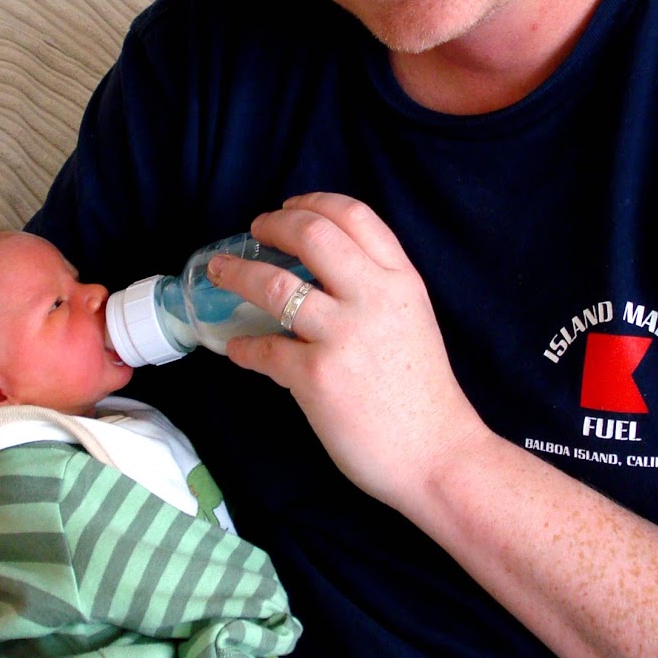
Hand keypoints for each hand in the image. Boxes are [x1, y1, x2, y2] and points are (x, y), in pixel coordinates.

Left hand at [210, 192, 487, 510]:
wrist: (439, 454)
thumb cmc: (424, 394)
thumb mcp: (413, 320)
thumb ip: (377, 292)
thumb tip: (324, 277)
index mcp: (400, 280)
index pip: (355, 215)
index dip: (315, 202)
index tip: (290, 206)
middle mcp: (372, 297)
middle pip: (312, 234)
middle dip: (274, 224)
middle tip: (255, 230)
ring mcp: (342, 335)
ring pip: (273, 285)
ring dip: (236, 275)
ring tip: (218, 273)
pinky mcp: (316, 376)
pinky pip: (264, 349)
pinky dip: (243, 346)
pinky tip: (237, 348)